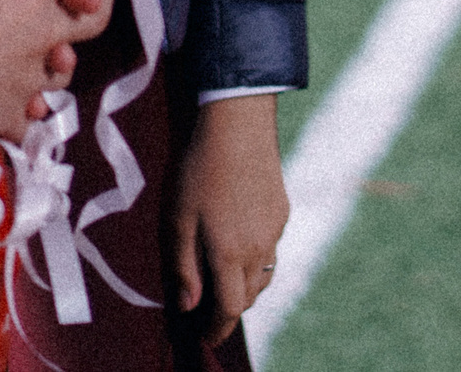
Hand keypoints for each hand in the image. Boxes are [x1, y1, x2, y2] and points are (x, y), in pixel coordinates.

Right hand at [0, 0, 118, 156]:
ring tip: (58, 59)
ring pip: (64, 72)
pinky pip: (29, 118)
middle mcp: (40, 36)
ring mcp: (29, 79)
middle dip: (98, 6)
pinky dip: (27, 113)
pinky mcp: (10, 114)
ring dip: (61, 63)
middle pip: (91, 20)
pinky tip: (26, 111)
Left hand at [171, 93, 290, 344]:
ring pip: (263, 273)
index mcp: (230, 255)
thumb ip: (184, 268)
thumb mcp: (178, 220)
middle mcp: (259, 247)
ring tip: (221, 275)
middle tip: (205, 306)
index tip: (203, 337)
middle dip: (229, 309)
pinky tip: (237, 237)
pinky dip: (254, 256)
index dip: (216, 330)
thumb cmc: (199, 171)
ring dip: (244, 285)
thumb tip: (188, 307)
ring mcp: (275, 228)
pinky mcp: (282, 210)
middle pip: (249, 297)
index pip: (230, 311)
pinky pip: (270, 246)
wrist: (238, 122)